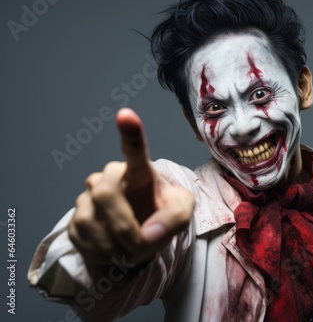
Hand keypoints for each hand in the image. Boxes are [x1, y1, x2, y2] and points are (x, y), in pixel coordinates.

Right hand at [68, 108, 193, 268]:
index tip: (126, 115)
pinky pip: (82, 239)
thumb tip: (148, 233)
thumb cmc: (161, 217)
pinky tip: (114, 250)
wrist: (140, 238)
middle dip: (124, 226)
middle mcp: (110, 178)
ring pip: (91, 221)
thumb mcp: (181, 215)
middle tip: (142, 245)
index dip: (130, 133)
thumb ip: (175, 219)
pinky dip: (103, 254)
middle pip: (104, 193)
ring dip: (116, 246)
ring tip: (132, 248)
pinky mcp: (74, 221)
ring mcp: (87, 199)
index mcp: (140, 171)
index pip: (134, 149)